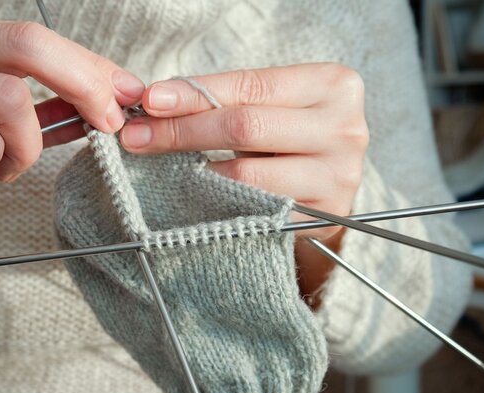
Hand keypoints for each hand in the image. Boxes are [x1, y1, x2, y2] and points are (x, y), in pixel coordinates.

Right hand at [0, 10, 143, 310]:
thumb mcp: (3, 131)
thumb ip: (47, 112)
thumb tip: (106, 102)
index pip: (38, 37)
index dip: (90, 66)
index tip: (127, 95)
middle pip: (28, 43)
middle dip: (83, 85)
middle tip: (105, 125)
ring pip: (8, 96)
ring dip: (26, 144)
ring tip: (9, 165)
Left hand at [119, 63, 368, 300]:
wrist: (324, 182)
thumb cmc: (286, 136)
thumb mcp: (266, 106)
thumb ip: (220, 99)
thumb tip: (154, 102)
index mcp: (332, 85)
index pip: (249, 86)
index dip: (194, 93)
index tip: (150, 100)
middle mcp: (345, 129)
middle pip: (246, 127)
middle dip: (183, 131)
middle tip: (138, 138)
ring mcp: (339, 177)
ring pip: (247, 176)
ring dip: (193, 174)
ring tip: (158, 169)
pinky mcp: (324, 217)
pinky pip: (255, 213)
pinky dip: (217, 205)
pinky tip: (191, 196)